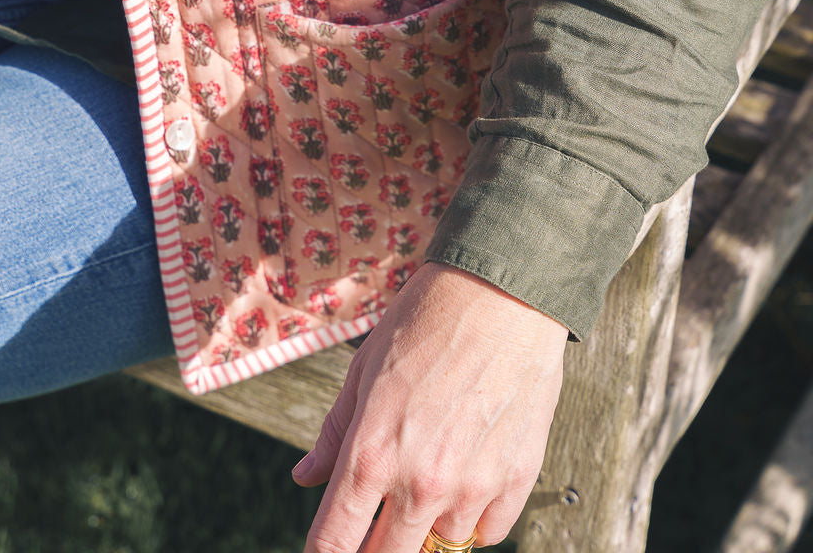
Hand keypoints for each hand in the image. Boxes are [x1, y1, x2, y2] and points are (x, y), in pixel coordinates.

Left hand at [291, 261, 567, 551]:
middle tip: (376, 521)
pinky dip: (475, 514)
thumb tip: (305, 478)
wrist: (502, 293)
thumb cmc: (427, 321)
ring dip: (429, 524)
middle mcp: (421, 483)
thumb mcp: (363, 370)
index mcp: (372, 454)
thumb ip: (334, 434)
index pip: (333, 544)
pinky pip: (488, 531)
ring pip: (441, 546)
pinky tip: (467, 474)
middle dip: (374, 548)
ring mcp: (473, 487)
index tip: (327, 549)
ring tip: (430, 473)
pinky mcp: (516, 480)